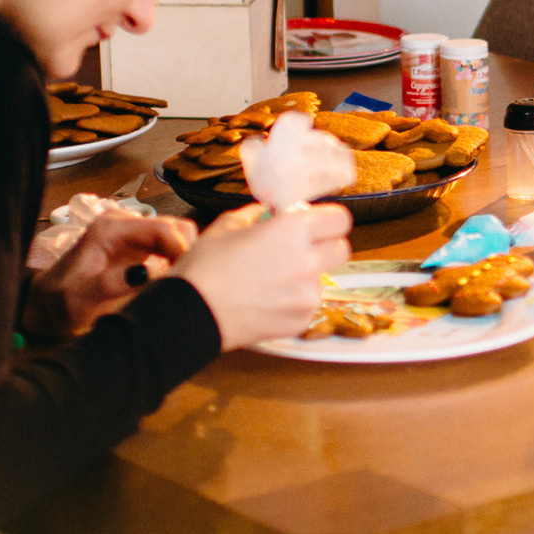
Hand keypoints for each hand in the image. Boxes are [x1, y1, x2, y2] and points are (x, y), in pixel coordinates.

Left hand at [24, 211, 197, 336]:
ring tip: (186, 286)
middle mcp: (126, 225)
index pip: (162, 228)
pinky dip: (181, 263)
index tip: (193, 276)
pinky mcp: (141, 250)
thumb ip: (113, 283)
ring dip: (188, 258)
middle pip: (175, 228)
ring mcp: (135, 236)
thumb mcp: (81, 296)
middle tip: (192, 284)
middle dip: (190, 252)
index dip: (183, 248)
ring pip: (178, 237)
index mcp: (111, 229)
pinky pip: (171, 249)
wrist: (47, 304)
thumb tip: (150, 272)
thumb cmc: (60, 301)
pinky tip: (178, 284)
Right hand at [170, 202, 353, 351]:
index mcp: (293, 230)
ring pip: (322, 278)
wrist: (192, 313)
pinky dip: (294, 301)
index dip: (328, 220)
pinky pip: (308, 304)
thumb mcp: (226, 226)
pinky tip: (266, 300)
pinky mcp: (301, 320)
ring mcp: (307, 295)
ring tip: (272, 280)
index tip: (314, 224)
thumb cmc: (205, 267)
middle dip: (324, 246)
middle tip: (299, 249)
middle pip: (341, 249)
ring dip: (306, 275)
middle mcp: (308, 261)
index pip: (340, 219)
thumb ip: (257, 215)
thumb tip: (269, 213)